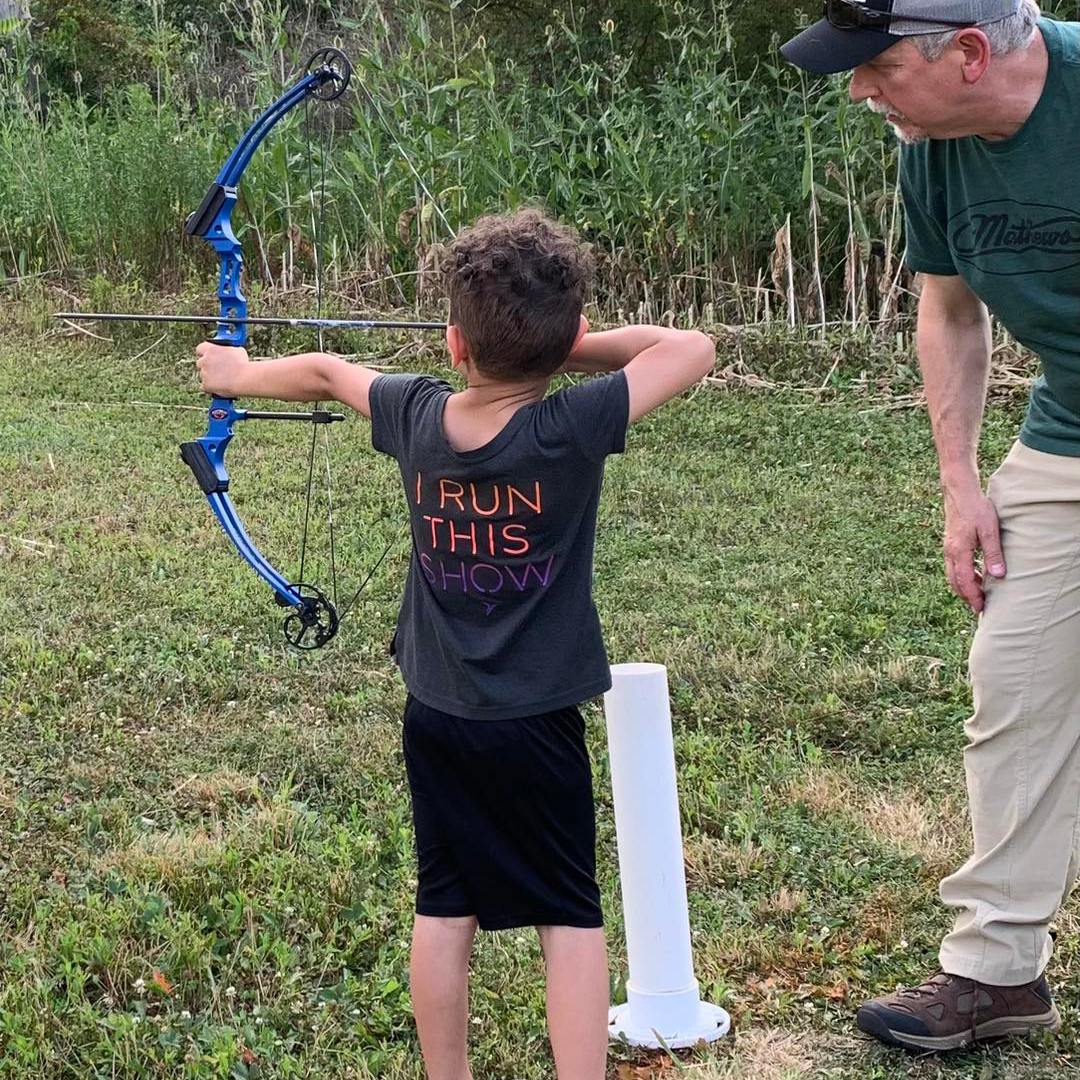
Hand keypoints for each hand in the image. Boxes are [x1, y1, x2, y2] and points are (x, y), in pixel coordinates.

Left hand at [195, 341, 249, 397]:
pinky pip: (205, 387)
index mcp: (211, 350)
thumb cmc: (243, 364)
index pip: (200, 349)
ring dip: (210, 378)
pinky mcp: (206, 385)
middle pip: (200, 363)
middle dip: (206, 367)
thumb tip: (229, 352)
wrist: (244, 378)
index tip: (207, 356)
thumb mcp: (237, 351)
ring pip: (203, 376)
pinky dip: (211, 388)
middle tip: (216, 370)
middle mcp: (205, 360)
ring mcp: (204, 373)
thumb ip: (228, 351)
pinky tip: (220, 388)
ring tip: (223, 381)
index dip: (203, 353)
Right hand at [942, 487, 1005, 612]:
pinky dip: (962, 575)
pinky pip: (953, 566)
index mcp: (959, 551)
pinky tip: (974, 574)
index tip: (981, 608)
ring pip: (952, 574)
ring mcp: (948, 548)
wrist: (959, 492)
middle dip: (966, 596)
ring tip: (978, 594)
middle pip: (955, 581)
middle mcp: (950, 552)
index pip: (964, 581)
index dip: (973, 596)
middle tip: (978, 607)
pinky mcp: (950, 543)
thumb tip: (999, 576)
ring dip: (963, 586)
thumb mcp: (989, 531)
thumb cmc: (976, 509)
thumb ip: (993, 554)